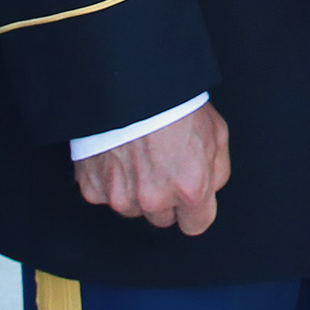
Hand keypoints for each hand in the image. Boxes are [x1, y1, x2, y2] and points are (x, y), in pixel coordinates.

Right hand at [73, 102, 229, 235]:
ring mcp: (120, 196)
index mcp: (190, 189)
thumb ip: (216, 172)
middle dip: (165, 198)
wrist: (129, 84)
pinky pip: (105, 196)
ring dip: (136, 191)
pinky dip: (109, 181)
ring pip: (132, 209)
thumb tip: (208, 190)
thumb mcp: (217, 134)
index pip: (196, 225)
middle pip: (163, 218)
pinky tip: (116, 154)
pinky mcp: (92, 188)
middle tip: (161, 165)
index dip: (195, 208)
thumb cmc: (175, 103)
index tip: (189, 193)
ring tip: (137, 156)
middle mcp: (154, 199)